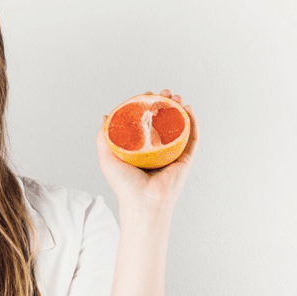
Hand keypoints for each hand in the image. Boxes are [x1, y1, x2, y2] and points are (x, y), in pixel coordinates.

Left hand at [95, 89, 198, 212]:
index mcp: (142, 149)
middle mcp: (158, 150)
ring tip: (174, 96)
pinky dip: (192, 121)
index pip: (146, 122)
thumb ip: (103, 138)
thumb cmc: (124, 185)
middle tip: (162, 93)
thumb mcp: (107, 158)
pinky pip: (192, 137)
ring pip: (179, 125)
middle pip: (163, 121)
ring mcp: (173, 153)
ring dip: (179, 108)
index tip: (146, 95)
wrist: (143, 202)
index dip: (146, 106)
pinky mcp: (185, 159)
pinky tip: (188, 108)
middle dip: (164, 103)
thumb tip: (105, 117)